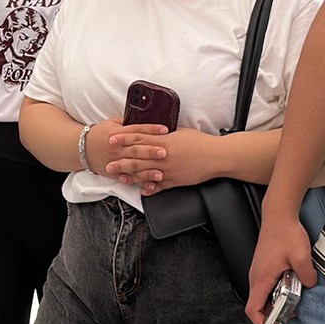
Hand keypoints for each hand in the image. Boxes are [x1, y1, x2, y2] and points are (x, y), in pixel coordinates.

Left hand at [103, 124, 222, 193]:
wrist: (216, 157)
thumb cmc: (201, 142)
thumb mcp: (181, 133)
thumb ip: (166, 135)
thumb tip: (156, 132)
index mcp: (164, 141)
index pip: (139, 138)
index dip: (124, 139)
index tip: (111, 139)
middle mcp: (163, 156)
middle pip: (137, 158)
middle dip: (121, 161)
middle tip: (107, 163)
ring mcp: (168, 170)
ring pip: (145, 174)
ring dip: (131, 176)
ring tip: (120, 178)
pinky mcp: (175, 181)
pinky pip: (159, 186)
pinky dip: (150, 189)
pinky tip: (141, 191)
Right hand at [243, 202, 316, 323]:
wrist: (278, 215)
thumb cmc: (285, 232)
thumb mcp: (301, 256)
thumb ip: (307, 276)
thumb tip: (310, 285)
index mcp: (261, 278)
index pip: (253, 309)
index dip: (262, 322)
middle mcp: (256, 277)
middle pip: (258, 305)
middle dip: (274, 313)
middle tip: (292, 312)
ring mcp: (259, 272)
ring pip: (264, 295)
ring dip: (277, 301)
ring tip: (295, 298)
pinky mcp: (264, 267)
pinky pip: (268, 285)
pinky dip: (278, 290)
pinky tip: (292, 284)